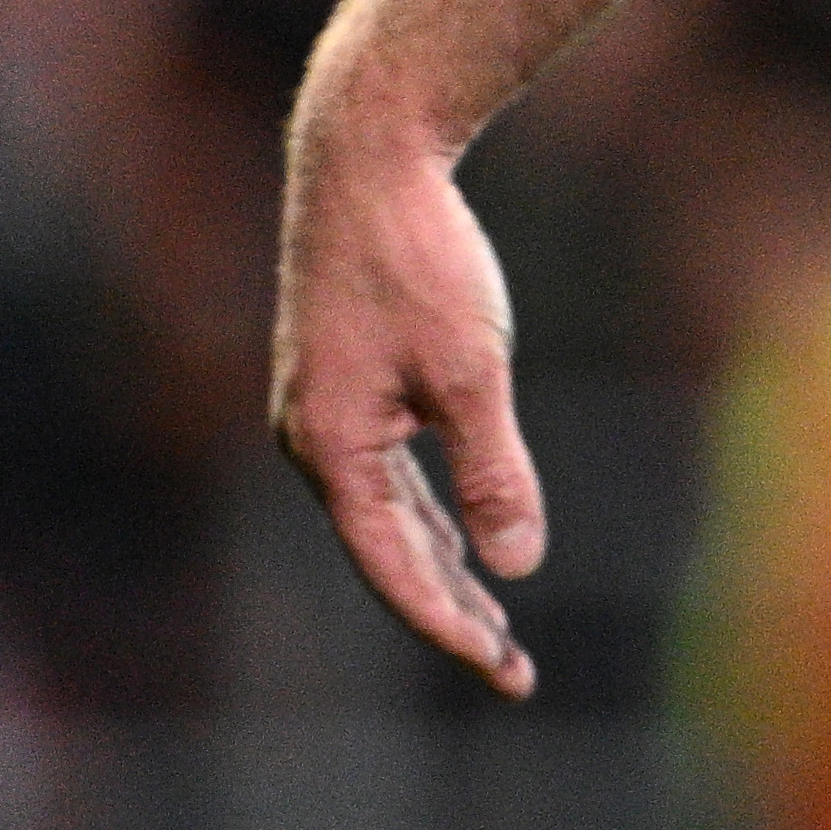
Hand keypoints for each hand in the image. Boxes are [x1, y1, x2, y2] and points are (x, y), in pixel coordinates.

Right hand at [270, 114, 546, 697]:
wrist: (368, 156)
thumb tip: (517, 565)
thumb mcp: (472, 369)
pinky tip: (464, 539)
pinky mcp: (343, 382)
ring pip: (385, 516)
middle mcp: (313, 440)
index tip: (500, 667)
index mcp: (331, 448)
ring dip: (441, 567)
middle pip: (386, 553)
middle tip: (513, 672)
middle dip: (450, 612)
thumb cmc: (420, 258)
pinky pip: (386, 474)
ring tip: (494, 625)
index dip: (447, 623)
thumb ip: (492, 469)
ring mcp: (323, 411)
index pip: (392, 565)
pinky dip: (427, 513)